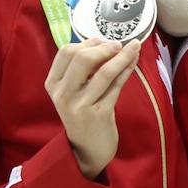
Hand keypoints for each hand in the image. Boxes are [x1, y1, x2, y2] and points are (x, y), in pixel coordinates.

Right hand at [44, 37, 141, 179]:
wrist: (87, 147)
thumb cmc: (83, 112)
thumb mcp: (74, 90)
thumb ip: (83, 68)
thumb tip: (103, 41)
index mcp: (53, 84)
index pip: (66, 52)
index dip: (87, 42)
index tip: (102, 40)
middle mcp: (63, 94)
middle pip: (82, 58)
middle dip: (104, 47)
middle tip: (118, 44)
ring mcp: (80, 105)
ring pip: (104, 72)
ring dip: (122, 56)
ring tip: (134, 46)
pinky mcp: (100, 114)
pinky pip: (117, 85)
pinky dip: (127, 69)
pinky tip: (134, 60)